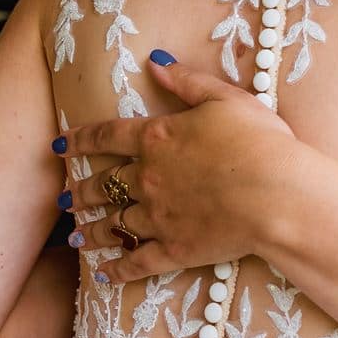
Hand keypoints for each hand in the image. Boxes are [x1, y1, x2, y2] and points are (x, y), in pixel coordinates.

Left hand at [60, 54, 301, 282]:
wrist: (277, 195)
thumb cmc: (260, 142)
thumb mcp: (227, 99)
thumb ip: (189, 82)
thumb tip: (156, 62)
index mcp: (158, 138)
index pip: (108, 136)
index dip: (81, 140)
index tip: (60, 146)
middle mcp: (149, 178)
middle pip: (105, 184)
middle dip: (81, 191)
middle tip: (65, 197)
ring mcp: (159, 217)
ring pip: (114, 225)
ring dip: (92, 231)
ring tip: (76, 236)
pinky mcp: (174, 249)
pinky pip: (138, 262)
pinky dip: (119, 270)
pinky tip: (104, 275)